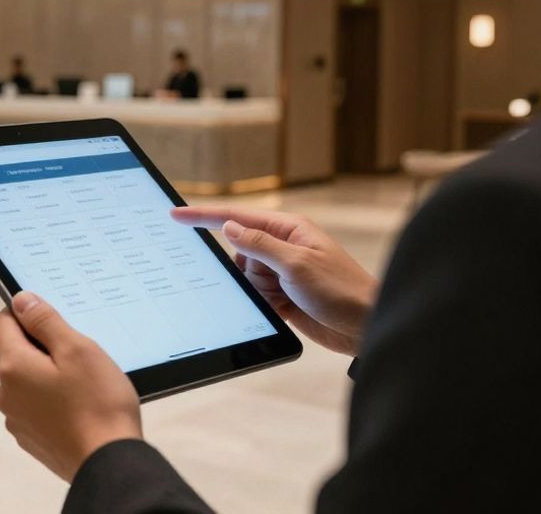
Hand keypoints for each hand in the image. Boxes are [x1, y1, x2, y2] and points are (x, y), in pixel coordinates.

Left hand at [0, 291, 141, 481]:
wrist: (109, 463)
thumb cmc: (98, 404)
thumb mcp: (76, 349)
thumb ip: (44, 321)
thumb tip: (21, 300)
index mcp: (12, 367)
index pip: (3, 322)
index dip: (27, 313)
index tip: (54, 319)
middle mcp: (6, 394)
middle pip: (17, 353)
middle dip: (44, 347)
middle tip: (79, 355)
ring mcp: (17, 420)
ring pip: (29, 381)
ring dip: (50, 376)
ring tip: (84, 385)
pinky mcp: (32, 439)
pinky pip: (38, 407)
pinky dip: (54, 401)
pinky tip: (81, 407)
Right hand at [172, 205, 378, 354]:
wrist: (364, 326)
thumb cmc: (342, 290)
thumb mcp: (297, 264)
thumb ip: (260, 244)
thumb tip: (230, 228)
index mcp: (289, 229)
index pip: (237, 218)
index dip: (204, 216)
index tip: (176, 214)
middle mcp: (283, 247)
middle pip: (240, 252)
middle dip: (250, 270)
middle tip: (278, 283)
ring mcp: (282, 272)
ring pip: (245, 277)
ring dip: (259, 290)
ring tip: (287, 298)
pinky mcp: (282, 295)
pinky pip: (255, 295)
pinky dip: (262, 303)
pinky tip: (285, 307)